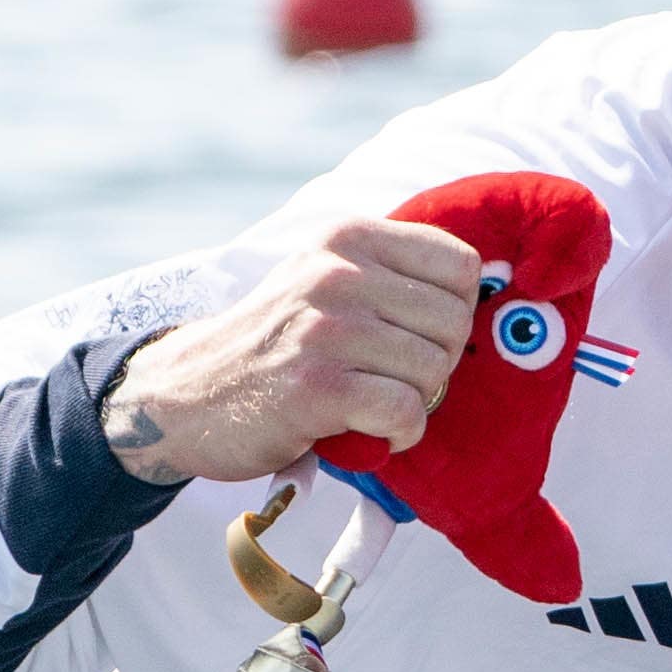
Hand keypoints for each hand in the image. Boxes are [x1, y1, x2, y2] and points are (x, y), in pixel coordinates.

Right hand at [97, 214, 485, 485]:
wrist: (188, 394)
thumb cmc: (277, 342)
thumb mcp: (326, 279)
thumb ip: (392, 274)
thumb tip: (483, 288)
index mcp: (347, 237)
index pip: (459, 263)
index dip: (454, 309)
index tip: (417, 333)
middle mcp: (337, 273)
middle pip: (454, 321)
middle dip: (436, 361)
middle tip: (391, 377)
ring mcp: (325, 329)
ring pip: (433, 369)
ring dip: (416, 401)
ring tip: (374, 402)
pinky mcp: (316, 388)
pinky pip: (405, 411)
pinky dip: (403, 433)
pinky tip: (375, 432)